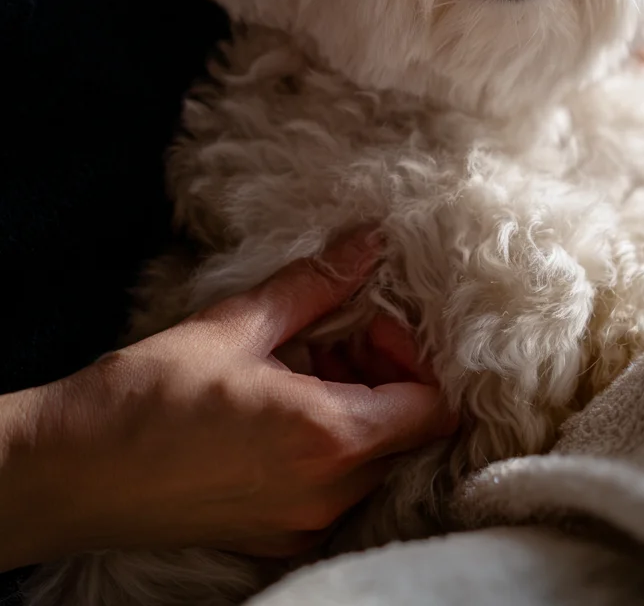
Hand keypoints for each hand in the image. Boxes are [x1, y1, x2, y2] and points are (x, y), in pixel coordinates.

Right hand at [0, 234, 455, 570]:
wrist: (71, 472)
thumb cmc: (149, 395)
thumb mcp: (238, 324)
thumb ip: (316, 285)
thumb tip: (368, 244)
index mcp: (329, 438)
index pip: (432, 407)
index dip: (414, 356)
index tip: (369, 323)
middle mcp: (328, 494)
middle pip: (406, 433)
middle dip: (383, 375)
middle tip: (331, 336)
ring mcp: (302, 524)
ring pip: (371, 461)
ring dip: (355, 407)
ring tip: (297, 365)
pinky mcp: (276, 537)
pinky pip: (334, 488)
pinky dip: (327, 443)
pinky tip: (278, 403)